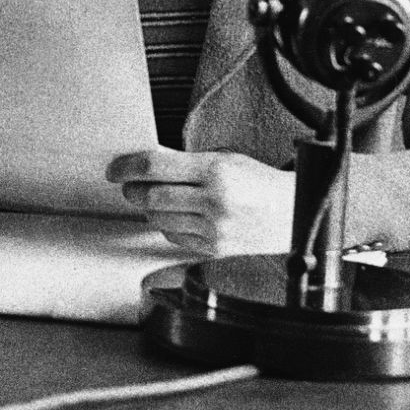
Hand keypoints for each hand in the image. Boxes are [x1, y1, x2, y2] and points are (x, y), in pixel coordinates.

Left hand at [107, 147, 295, 256]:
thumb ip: (186, 162)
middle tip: (129, 185)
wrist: (294, 215)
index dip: (127, 167)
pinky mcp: (214, 250)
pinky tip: (176, 216)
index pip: (154, 166)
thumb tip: (146, 163)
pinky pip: (174, 238)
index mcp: (216, 171)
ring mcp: (214, 229)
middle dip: (133, 190)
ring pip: (159, 219)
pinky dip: (167, 226)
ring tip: (155, 199)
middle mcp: (214, 201)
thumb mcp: (225, 159)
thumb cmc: (260, 183)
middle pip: (151, 196)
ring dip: (149, 208)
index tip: (114, 169)